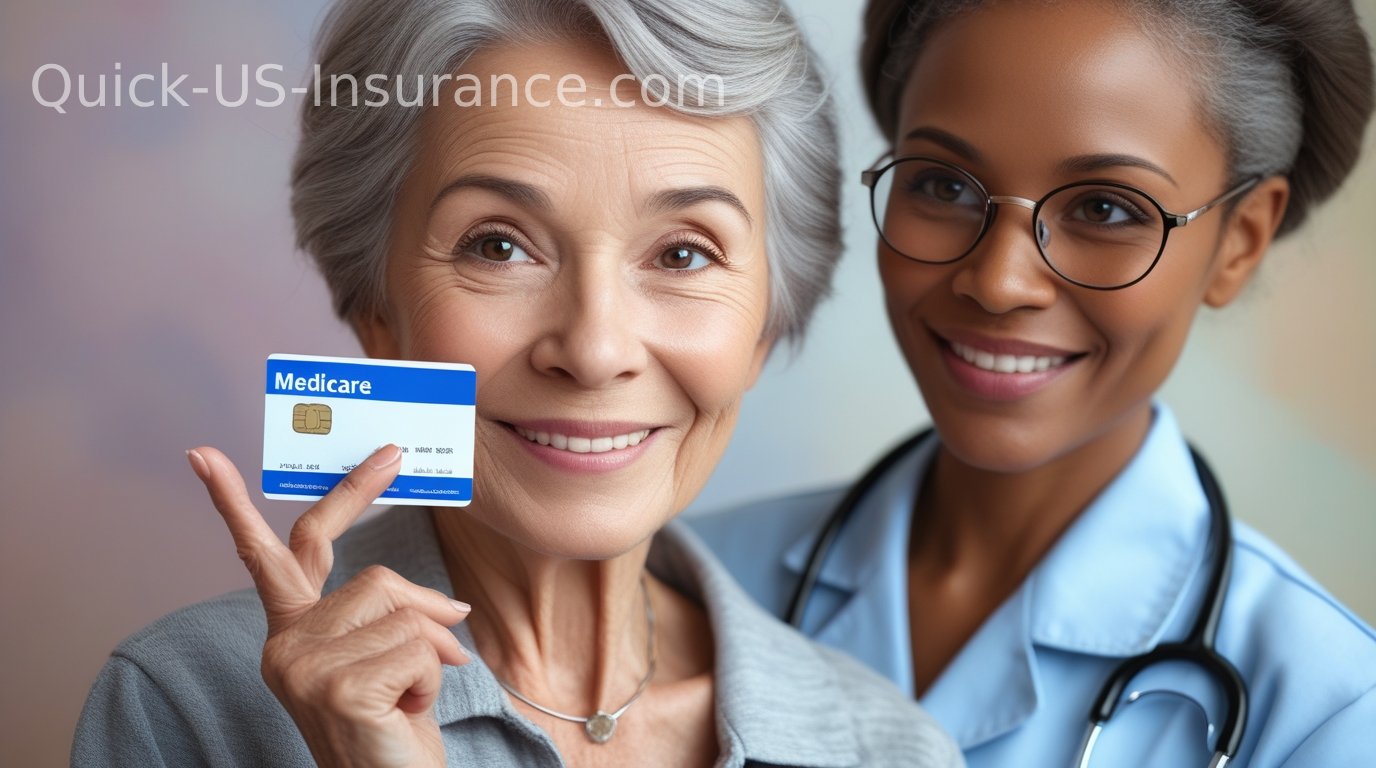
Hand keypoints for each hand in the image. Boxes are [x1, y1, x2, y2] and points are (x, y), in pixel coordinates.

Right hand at [187, 444, 470, 767]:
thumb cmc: (390, 733)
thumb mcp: (392, 664)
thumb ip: (397, 620)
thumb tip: (449, 603)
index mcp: (291, 635)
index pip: (268, 559)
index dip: (235, 505)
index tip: (204, 456)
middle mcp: (285, 646)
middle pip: (350, 562)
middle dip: (358, 492)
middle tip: (392, 451)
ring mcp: (305, 666)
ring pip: (400, 607)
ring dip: (432, 647)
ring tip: (412, 695)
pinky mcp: (337, 687)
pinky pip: (417, 646)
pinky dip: (434, 677)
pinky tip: (408, 711)